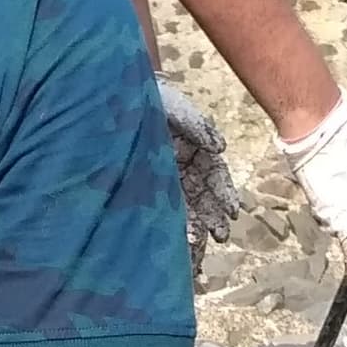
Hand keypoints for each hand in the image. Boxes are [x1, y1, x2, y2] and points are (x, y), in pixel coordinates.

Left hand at [157, 81, 236, 252]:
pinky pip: (164, 212)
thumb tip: (220, 148)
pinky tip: (180, 243)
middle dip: (214, 217)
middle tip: (220, 235)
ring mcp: (167, 182)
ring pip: (187, 209)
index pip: (216, 176)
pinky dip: (174, 227)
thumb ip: (196, 125)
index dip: (225, 194)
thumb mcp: (173, 107)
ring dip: (196, 227)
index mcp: (197, 151)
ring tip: (197, 245)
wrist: (113, 102)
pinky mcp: (147, 191)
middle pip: (205, 197)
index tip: (232, 212)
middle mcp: (186, 169)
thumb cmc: (148, 101)